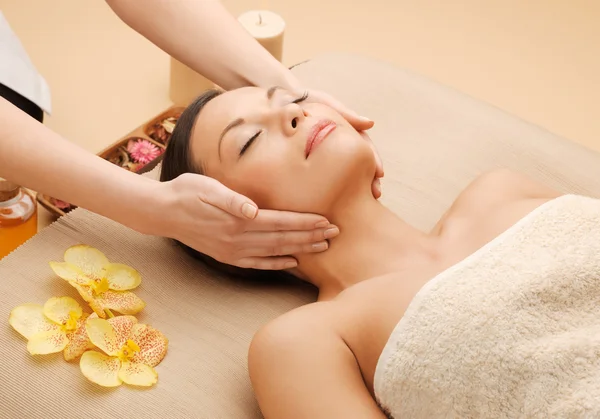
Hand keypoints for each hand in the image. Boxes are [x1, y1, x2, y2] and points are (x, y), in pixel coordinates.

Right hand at [155, 173, 339, 269]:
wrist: (162, 212)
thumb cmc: (186, 192)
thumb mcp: (207, 188)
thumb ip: (232, 199)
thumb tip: (253, 209)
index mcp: (238, 220)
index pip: (281, 222)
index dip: (306, 223)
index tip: (327, 221)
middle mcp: (238, 239)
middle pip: (283, 239)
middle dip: (312, 236)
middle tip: (336, 234)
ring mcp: (233, 251)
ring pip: (275, 252)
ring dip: (301, 250)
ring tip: (323, 247)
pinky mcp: (227, 256)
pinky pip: (258, 264)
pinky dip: (277, 264)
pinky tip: (292, 263)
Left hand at [303, 89, 383, 198]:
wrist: (276, 104)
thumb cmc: (302, 100)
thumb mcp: (323, 103)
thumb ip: (344, 113)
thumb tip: (370, 124)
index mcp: (344, 131)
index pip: (364, 148)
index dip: (373, 160)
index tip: (380, 173)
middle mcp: (337, 144)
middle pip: (359, 163)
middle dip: (369, 179)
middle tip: (376, 193)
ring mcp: (325, 154)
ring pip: (344, 172)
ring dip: (356, 186)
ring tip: (365, 200)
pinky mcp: (309, 162)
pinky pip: (324, 176)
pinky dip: (334, 188)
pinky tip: (338, 201)